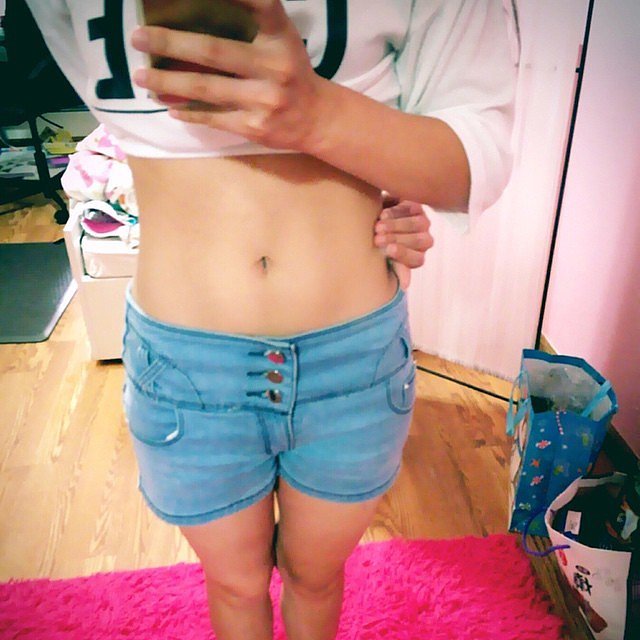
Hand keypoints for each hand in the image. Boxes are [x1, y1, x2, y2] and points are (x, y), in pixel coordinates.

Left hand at [131, 0, 323, 150]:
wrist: (315, 118)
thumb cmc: (290, 71)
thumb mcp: (280, 38)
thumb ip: (251, 20)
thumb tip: (192, 15)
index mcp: (279, 37)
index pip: (258, 5)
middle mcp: (273, 67)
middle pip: (213, 51)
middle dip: (170, 44)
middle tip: (137, 38)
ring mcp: (263, 100)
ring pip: (206, 89)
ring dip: (168, 83)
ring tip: (141, 77)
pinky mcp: (255, 127)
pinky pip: (213, 118)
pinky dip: (189, 112)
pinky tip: (169, 107)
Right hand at [374, 194, 433, 289]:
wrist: (376, 222)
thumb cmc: (380, 245)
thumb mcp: (384, 257)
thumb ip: (395, 267)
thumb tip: (405, 286)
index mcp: (417, 258)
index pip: (417, 259)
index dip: (404, 254)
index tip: (388, 249)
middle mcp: (425, 241)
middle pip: (419, 241)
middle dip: (396, 239)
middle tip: (377, 238)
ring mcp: (423, 223)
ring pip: (416, 224)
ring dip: (396, 225)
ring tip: (378, 226)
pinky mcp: (418, 207)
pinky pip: (410, 209)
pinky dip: (396, 211)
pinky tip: (383, 214)